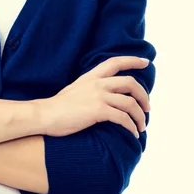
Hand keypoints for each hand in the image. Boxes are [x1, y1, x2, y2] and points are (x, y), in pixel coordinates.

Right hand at [33, 56, 150, 138]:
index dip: (132, 60)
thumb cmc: (59, 106)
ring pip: (130, 103)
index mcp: (91, 76)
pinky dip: (131, 127)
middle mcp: (97, 83)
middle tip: (147, 108)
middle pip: (130, 83)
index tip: (145, 62)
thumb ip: (91, 87)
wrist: (45, 114)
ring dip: (140, 116)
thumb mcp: (76, 89)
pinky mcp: (98, 111)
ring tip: (141, 127)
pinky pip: (123, 118)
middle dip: (144, 96)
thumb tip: (105, 94)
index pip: (115, 62)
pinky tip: (132, 134)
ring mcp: (98, 96)